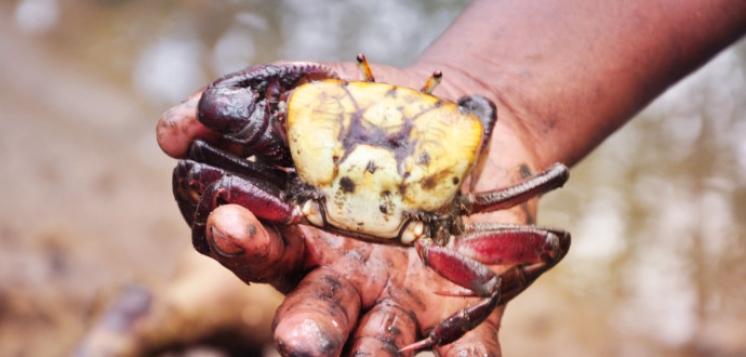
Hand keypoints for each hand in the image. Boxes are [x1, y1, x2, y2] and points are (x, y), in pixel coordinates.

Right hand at [157, 59, 550, 356]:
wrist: (471, 126)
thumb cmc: (383, 112)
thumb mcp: (317, 95)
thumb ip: (248, 109)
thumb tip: (169, 130)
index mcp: (306, 236)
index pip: (259, 251)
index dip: (241, 240)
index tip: (227, 222)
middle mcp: (348, 278)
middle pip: (316, 312)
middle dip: (306, 328)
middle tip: (300, 341)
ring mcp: (405, 297)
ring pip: (380, 339)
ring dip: (375, 353)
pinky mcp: (466, 303)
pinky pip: (465, 346)